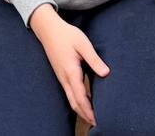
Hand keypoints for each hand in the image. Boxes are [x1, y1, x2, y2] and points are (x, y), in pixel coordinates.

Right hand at [29, 5, 107, 125]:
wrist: (48, 30)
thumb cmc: (67, 35)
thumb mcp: (83, 44)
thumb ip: (94, 59)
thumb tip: (106, 73)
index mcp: (71, 71)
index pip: (80, 96)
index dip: (89, 110)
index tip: (97, 120)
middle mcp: (64, 78)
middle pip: (75, 103)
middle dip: (85, 115)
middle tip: (97, 124)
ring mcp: (61, 78)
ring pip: (71, 100)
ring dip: (81, 110)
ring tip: (93, 118)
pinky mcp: (62, 75)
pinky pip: (69, 93)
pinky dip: (78, 102)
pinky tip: (86, 103)